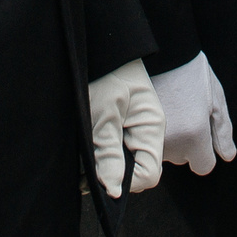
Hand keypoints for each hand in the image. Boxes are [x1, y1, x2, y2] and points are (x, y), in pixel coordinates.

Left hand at [86, 58, 164, 197]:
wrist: (99, 44)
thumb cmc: (103, 72)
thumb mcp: (103, 113)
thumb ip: (109, 153)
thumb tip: (114, 192)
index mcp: (152, 128)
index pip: (148, 175)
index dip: (124, 183)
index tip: (98, 178)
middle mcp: (147, 132)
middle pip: (136, 172)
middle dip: (111, 175)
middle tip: (86, 166)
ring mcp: (135, 129)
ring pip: (123, 163)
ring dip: (103, 165)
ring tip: (83, 156)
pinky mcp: (121, 126)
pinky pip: (115, 151)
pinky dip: (100, 155)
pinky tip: (86, 149)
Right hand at [149, 52, 236, 175]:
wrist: (158, 51)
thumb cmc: (191, 71)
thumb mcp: (215, 97)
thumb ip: (223, 130)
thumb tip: (227, 156)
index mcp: (195, 135)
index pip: (203, 166)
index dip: (204, 151)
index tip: (200, 132)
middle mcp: (171, 143)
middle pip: (182, 159)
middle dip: (185, 142)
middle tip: (182, 111)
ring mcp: (150, 138)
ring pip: (164, 152)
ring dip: (167, 138)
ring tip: (168, 108)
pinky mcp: (133, 130)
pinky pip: (147, 144)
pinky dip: (150, 133)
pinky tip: (154, 111)